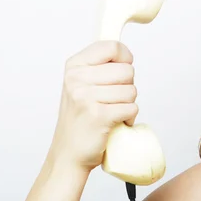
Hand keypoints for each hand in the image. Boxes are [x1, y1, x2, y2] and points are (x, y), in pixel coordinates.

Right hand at [48, 40, 138, 171]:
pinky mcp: (99, 115)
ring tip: (112, 113)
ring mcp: (86, 97)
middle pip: (127, 70)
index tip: (122, 70)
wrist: (68, 154)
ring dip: (128, 105)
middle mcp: (77, 79)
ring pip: (132, 91)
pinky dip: (129, 118)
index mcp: (74, 66)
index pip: (112, 46)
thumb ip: (99, 67)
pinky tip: (115, 123)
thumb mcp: (81, 85)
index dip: (125, 58)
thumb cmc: (81, 119)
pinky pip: (132, 108)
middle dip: (127, 87)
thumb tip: (124, 53)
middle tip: (113, 100)